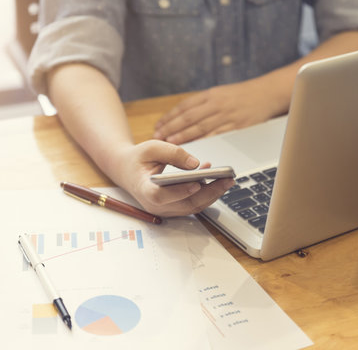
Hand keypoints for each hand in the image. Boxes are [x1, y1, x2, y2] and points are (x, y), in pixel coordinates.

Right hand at [112, 140, 234, 216]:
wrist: (128, 171)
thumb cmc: (139, 159)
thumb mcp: (151, 148)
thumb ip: (172, 153)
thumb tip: (195, 163)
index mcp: (144, 189)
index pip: (160, 196)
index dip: (179, 192)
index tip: (196, 183)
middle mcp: (155, 205)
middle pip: (185, 204)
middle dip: (209, 192)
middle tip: (227, 179)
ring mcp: (165, 210)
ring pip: (193, 206)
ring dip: (212, 194)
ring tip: (228, 179)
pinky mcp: (175, 208)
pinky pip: (194, 203)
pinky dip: (207, 192)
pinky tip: (217, 178)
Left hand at [153, 77, 286, 144]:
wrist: (268, 94)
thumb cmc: (241, 96)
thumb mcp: (220, 94)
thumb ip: (202, 104)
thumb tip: (180, 117)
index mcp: (211, 95)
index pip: (185, 107)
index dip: (169, 117)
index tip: (158, 127)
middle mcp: (217, 104)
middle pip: (189, 117)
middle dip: (172, 128)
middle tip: (158, 137)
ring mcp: (227, 116)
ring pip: (201, 127)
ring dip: (184, 136)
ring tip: (170, 144)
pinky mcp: (237, 127)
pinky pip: (217, 136)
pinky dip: (204, 142)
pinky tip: (194, 148)